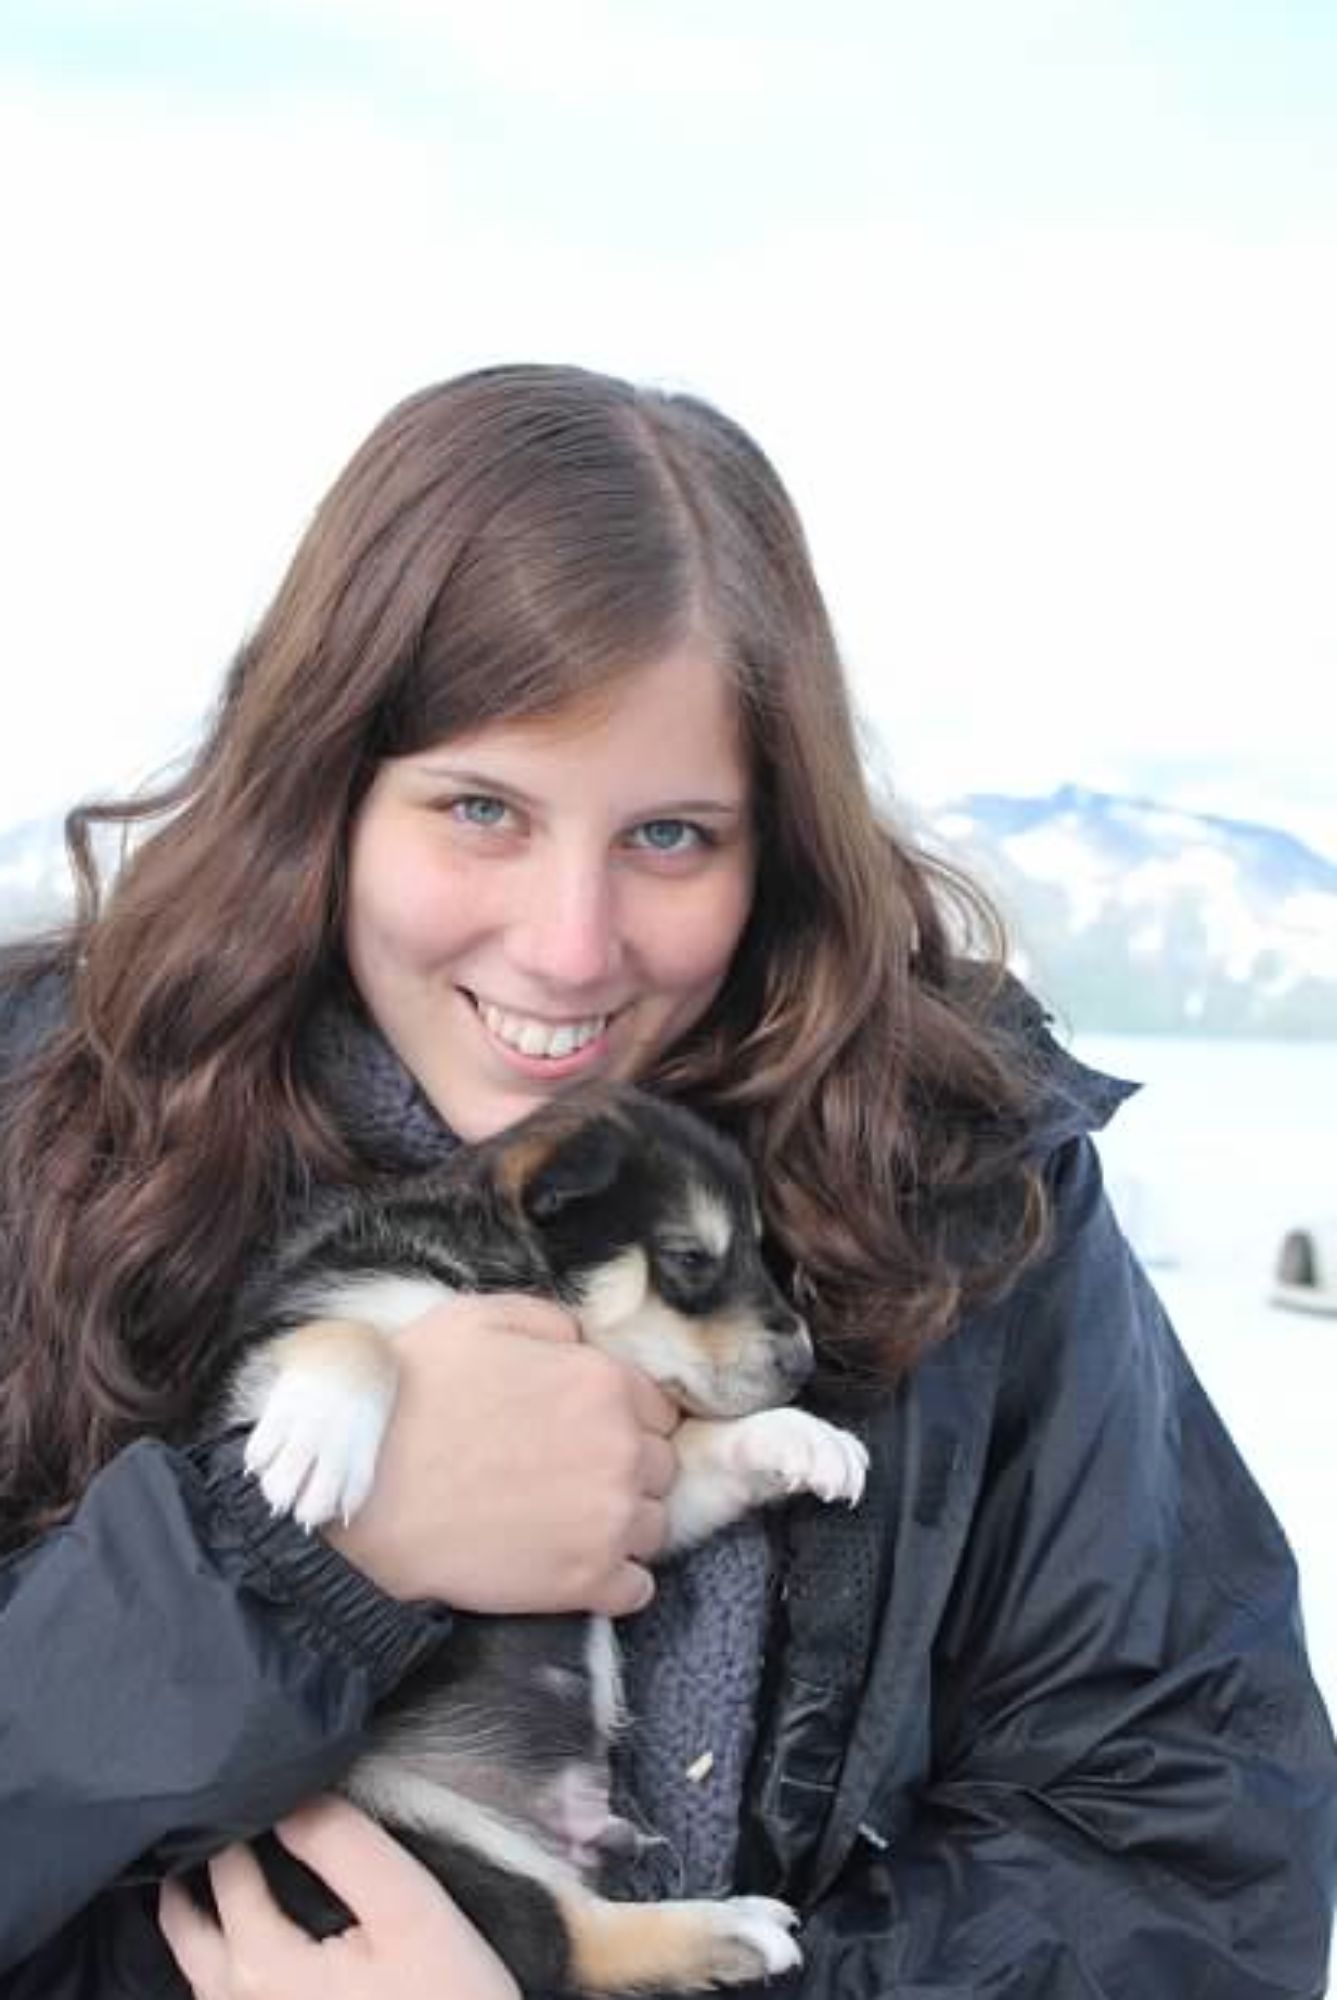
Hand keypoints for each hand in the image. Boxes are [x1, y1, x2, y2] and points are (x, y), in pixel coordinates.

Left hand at [158, 1796, 518, 1999]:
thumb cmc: (449, 1998)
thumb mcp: (411, 1909)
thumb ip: (345, 1849)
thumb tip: (291, 1801)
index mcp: (265, 1970)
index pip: (228, 1879)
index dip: (231, 1828)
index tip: (240, 1791)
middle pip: (191, 1938)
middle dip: (187, 1885)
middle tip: (197, 1834)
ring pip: (202, 1981)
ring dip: (199, 1929)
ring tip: (209, 1885)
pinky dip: (221, 1970)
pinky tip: (243, 1949)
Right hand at [325, 1293, 678, 1615]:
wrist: (362, 1500)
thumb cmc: (410, 1402)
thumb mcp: (472, 1320)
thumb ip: (546, 1320)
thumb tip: (582, 1342)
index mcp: (601, 1383)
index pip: (655, 1406)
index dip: (621, 1417)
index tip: (583, 1432)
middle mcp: (621, 1449)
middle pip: (660, 1464)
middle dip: (625, 1468)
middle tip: (569, 1477)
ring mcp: (610, 1520)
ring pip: (654, 1525)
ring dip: (622, 1523)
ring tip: (566, 1522)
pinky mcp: (589, 1582)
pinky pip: (637, 1587)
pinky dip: (615, 1581)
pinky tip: (571, 1564)